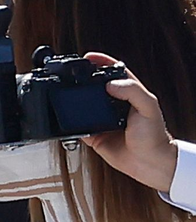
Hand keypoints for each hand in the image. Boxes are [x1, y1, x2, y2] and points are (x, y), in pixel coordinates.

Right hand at [81, 53, 177, 192]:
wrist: (150, 164)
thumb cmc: (155, 136)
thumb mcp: (149, 107)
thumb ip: (132, 91)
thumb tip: (110, 84)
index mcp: (128, 93)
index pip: (113, 71)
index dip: (100, 62)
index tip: (88, 57)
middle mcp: (114, 104)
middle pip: (94, 86)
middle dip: (82, 79)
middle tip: (71, 75)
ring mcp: (102, 119)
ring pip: (84, 105)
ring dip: (75, 101)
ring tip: (67, 94)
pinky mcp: (94, 134)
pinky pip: (78, 127)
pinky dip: (72, 124)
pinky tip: (69, 120)